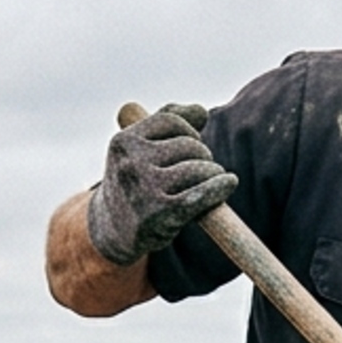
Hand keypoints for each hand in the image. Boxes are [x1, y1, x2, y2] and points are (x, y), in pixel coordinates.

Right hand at [86, 104, 237, 264]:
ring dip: (212, 173)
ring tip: (211, 179)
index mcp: (123, 142)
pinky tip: (229, 183)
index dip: (189, 131)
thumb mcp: (139, 148)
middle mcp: (130, 164)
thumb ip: (167, 121)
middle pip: (188, 146)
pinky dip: (219, 187)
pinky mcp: (159, 214)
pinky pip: (200, 194)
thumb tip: (201, 112)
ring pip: (197, 169)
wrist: (112, 230)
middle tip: (201, 169)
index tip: (192, 145)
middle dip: (202, 155)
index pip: (171, 121)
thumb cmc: (134, 182)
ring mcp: (144, 189)